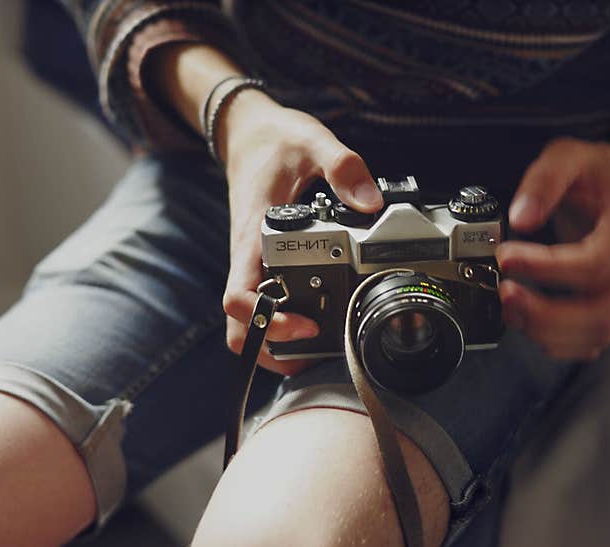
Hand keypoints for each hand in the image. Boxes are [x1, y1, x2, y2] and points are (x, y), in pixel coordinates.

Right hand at [220, 92, 383, 374]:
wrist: (249, 134)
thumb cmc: (273, 140)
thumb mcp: (312, 141)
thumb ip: (343, 167)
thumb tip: (371, 203)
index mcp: (253, 236)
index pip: (239, 297)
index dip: (267, 321)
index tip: (304, 324)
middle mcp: (247, 258)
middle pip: (241, 328)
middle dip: (272, 349)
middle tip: (316, 344)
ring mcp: (253, 265)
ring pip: (249, 324)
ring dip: (276, 344)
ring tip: (319, 346)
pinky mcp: (263, 265)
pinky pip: (264, 307)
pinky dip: (281, 325)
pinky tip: (316, 323)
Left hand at [496, 137, 609, 359]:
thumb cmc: (591, 172)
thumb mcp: (567, 156)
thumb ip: (544, 181)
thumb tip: (521, 217)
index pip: (595, 263)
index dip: (548, 268)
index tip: (506, 257)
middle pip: (600, 312)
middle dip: (547, 313)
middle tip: (505, 293)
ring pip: (596, 332)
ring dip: (548, 331)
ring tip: (510, 308)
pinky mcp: (602, 303)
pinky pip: (590, 339)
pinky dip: (558, 341)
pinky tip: (527, 322)